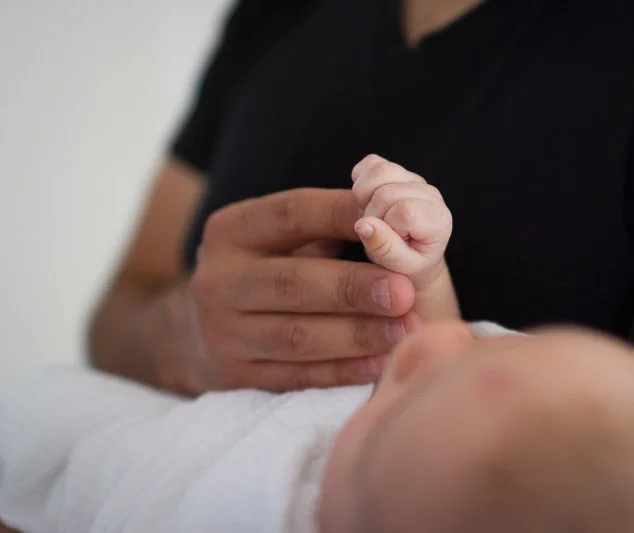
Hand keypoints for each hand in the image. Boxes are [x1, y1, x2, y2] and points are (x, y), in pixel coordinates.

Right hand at [185, 188, 419, 391]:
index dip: (344, 217)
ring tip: (404, 331)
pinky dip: (344, 371)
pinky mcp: (236, 375)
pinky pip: (298, 376)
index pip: (292, 214)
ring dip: (358, 335)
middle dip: (354, 288)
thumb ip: (324, 226)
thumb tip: (389, 219)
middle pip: (292, 282)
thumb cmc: (265, 268)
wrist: (200, 327)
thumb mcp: (279, 236)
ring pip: (296, 336)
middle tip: (405, 292)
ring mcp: (223, 332)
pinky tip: (381, 362)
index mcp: (231, 230)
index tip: (394, 225)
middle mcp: (218, 280)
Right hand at [351, 155, 451, 287]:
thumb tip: (364, 225)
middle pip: (386, 192)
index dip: (386, 226)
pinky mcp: (398, 171)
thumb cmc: (409, 264)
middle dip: (372, 216)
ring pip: (379, 171)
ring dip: (364, 196)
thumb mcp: (400, 266)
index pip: (404, 210)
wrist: (414, 258)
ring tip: (372, 217)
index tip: (388, 241)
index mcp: (437, 219)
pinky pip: (371, 163)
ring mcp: (414, 180)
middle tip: (378, 233)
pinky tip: (366, 200)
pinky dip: (360, 180)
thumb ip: (385, 248)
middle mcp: (430, 195)